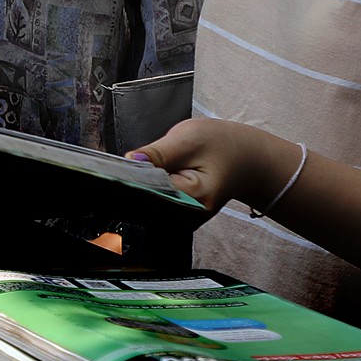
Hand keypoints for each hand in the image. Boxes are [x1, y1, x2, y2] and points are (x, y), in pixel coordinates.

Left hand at [133, 118, 296, 213]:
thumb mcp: (190, 139)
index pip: (148, 192)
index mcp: (194, 199)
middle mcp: (186, 218)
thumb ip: (157, 153)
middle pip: (143, 202)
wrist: (245, 161)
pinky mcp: (174, 218)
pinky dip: (145, 190)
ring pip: (143, 205)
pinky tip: (147, 177)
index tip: (115, 166)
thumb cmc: (223, 146)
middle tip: (126, 163)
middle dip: (130, 182)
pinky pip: (150, 205)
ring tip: (143, 168)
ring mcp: (181, 221)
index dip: (129, 177)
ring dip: (136, 186)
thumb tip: (129, 160)